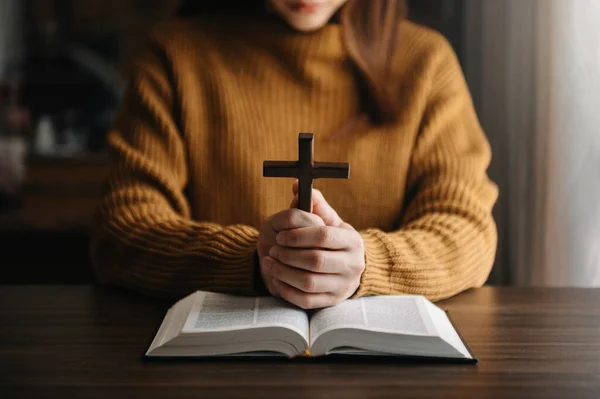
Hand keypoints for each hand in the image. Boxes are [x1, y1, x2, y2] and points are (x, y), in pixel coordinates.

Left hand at [263, 182, 365, 308]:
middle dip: (288, 255)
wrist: (345, 267)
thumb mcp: (327, 221)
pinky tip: (276, 278)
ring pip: (309, 282)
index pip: (323, 235)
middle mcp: (353, 265)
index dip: (298, 235)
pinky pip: (306, 300)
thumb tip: (298, 185)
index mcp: (352, 240)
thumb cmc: (331, 240)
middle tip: (272, 250)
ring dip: (283, 272)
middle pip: (315, 260)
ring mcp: (343, 286)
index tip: (280, 236)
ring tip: (270, 263)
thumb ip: (315, 204)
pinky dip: (287, 290)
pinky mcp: (332, 302)